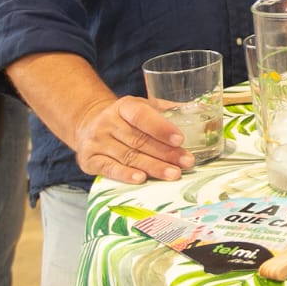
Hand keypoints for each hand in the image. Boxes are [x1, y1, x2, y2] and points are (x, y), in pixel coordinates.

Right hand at [72, 95, 194, 184]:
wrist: (88, 125)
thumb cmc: (125, 119)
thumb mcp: (141, 108)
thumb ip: (165, 110)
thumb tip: (198, 110)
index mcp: (123, 106)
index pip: (142, 116)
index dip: (161, 128)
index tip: (180, 139)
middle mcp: (107, 122)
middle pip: (139, 140)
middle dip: (165, 153)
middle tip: (186, 162)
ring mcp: (96, 142)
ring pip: (128, 156)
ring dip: (153, 167)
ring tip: (173, 174)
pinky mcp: (89, 160)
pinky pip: (109, 169)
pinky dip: (125, 175)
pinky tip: (141, 179)